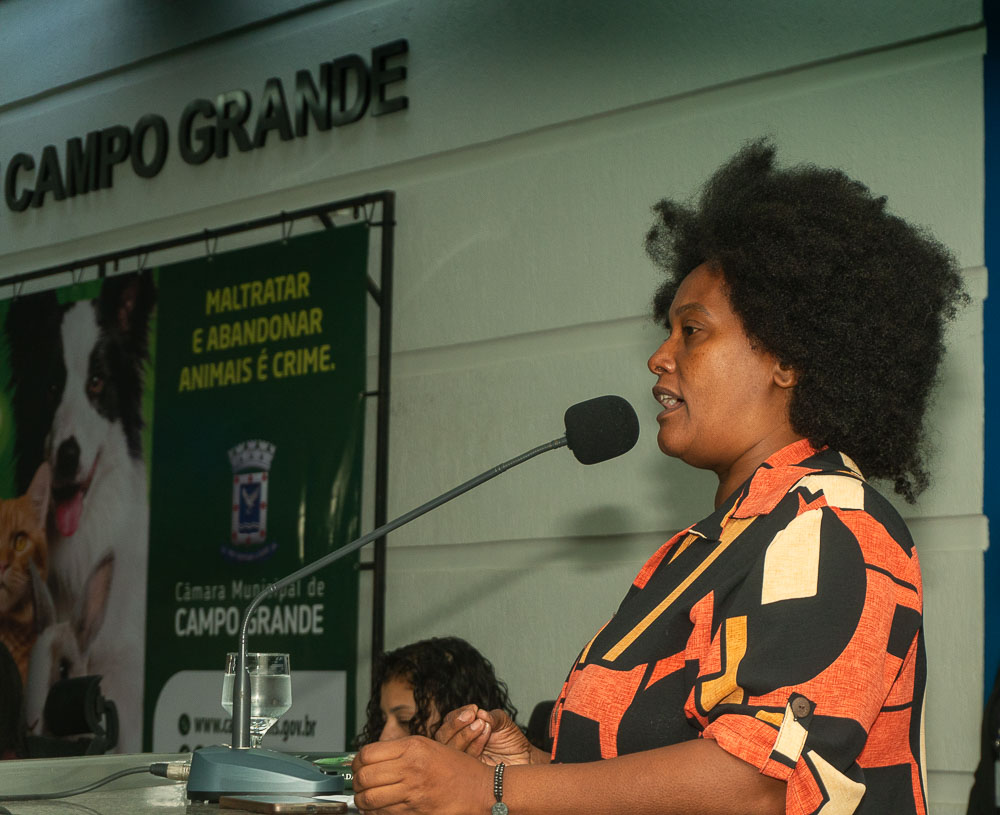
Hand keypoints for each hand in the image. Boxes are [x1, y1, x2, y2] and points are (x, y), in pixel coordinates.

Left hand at [352, 734, 492, 814]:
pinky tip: (379, 808)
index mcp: (413, 747)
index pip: (367, 754)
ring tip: (366, 797)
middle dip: (356, 782)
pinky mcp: (415, 812)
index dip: (357, 762)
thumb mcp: (429, 747)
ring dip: (362, 800)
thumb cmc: (457, 768)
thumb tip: (369, 759)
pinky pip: (382, 813)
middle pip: (364, 777)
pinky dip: (375, 812)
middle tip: (359, 783)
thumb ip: (399, 751)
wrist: (481, 789)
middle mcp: (410, 768)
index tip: (358, 766)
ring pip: (369, 798)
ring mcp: (412, 792)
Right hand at [434, 704, 535, 765]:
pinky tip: (486, 734)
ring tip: (482, 724)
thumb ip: (491, 716)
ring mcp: (463, 761)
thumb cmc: (511, 740)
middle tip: (472, 715)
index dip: (458, 715)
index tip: (473, 709)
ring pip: (451, 749)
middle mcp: (458, 746)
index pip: (448, 722)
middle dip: (455, 724)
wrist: (525, 759)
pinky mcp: (470, 774)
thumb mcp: (503, 722)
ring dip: (465, 734)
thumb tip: (480, 713)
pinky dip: (475, 745)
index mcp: (461, 731)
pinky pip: (465, 760)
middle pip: (442, 737)